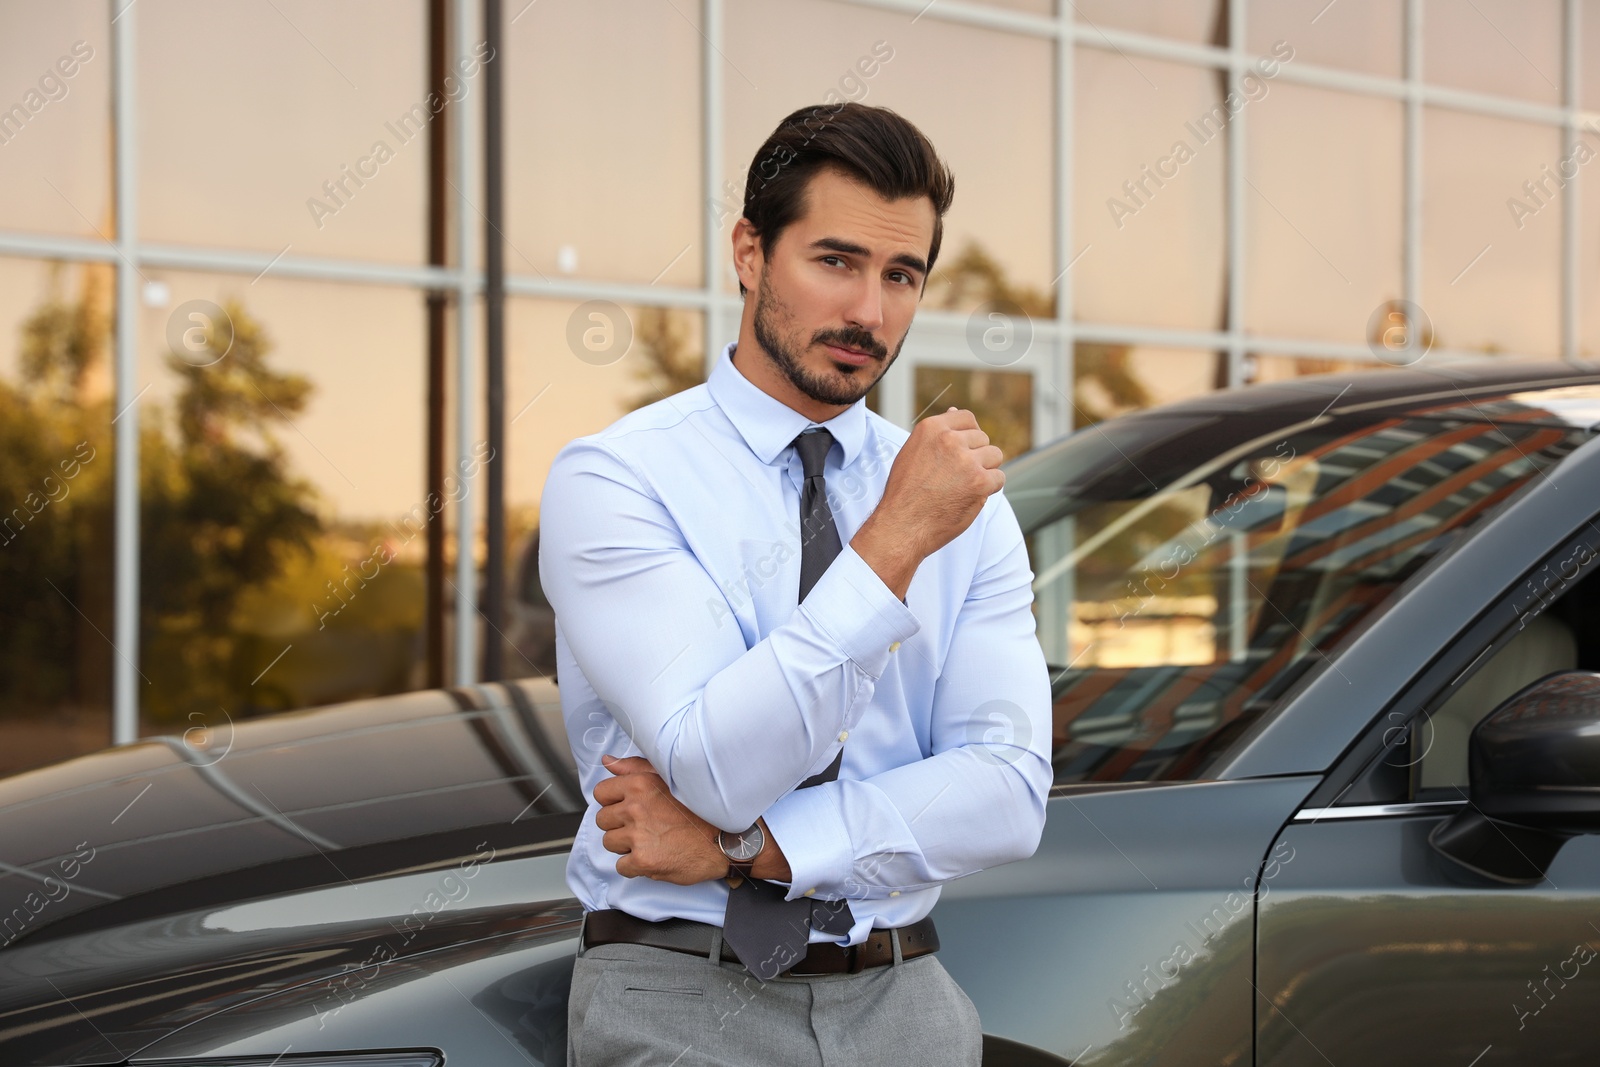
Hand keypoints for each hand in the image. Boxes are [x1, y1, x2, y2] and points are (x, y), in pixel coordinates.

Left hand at [593, 753, 730, 884]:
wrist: (725, 841)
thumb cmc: (700, 810)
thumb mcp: (669, 777)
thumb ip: (634, 768)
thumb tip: (607, 761)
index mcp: (640, 784)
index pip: (601, 793)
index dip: (613, 802)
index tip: (627, 808)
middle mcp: (636, 808)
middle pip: (603, 820)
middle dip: (619, 825)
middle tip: (643, 826)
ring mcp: (638, 836)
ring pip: (610, 843)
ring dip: (626, 845)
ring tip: (650, 841)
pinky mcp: (643, 861)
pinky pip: (621, 867)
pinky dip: (634, 866)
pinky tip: (653, 857)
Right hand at [853, 408, 1003, 596]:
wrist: (902, 525)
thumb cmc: (905, 493)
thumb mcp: (913, 452)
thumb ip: (937, 434)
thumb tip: (955, 411)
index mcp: (931, 428)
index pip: (966, 418)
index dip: (968, 436)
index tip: (962, 451)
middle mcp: (949, 440)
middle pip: (982, 438)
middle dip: (975, 456)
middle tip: (957, 476)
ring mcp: (966, 460)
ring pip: (995, 456)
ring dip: (985, 471)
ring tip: (963, 486)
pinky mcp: (979, 481)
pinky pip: (999, 477)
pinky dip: (989, 489)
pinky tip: (970, 496)